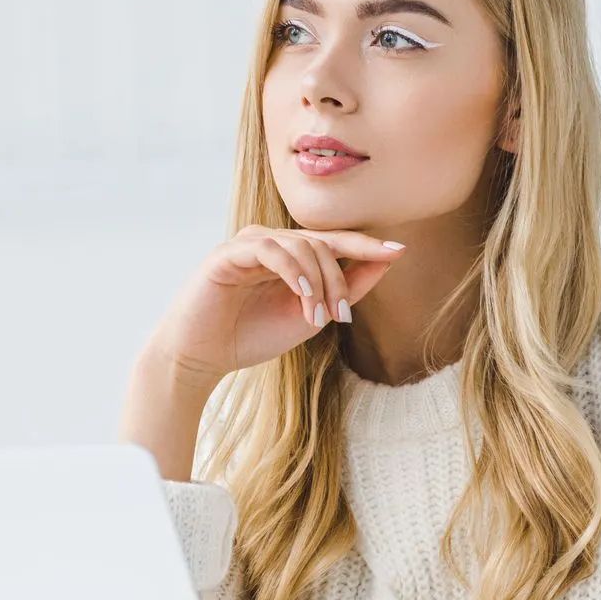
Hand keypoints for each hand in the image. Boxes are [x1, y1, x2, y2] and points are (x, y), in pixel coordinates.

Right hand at [150, 225, 406, 381]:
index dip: (365, 244)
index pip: (333, 242)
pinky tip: (302, 294)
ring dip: (318, 281)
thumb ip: (345, 289)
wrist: (201, 357)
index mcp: (288, 255)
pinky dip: (292, 270)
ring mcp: (248, 244)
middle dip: (339, 279)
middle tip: (341, 316)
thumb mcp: (310, 316)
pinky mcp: (228, 253)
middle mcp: (270, 242)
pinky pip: (270, 250)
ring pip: (300, 245)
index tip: (399, 251)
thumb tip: (385, 262)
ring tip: (317, 317)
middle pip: (322, 243)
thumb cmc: (250, 337)